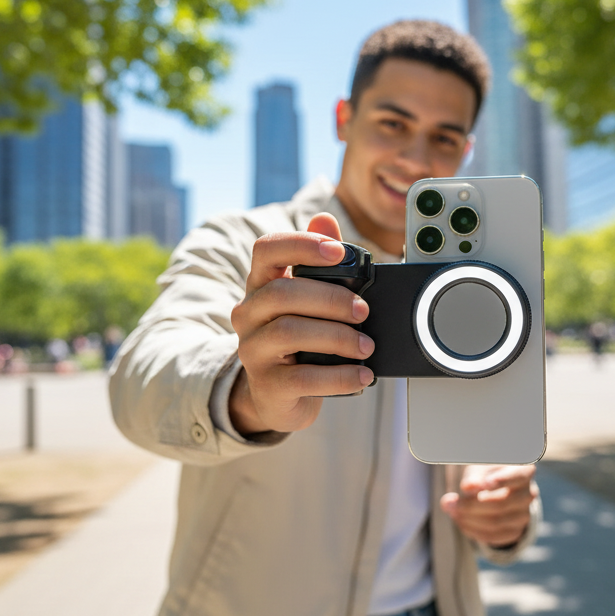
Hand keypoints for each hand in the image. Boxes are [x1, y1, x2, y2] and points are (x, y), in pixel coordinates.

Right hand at [228, 213, 374, 434]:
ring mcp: (253, 350)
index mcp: (260, 285)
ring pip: (290, 332)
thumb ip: (316, 261)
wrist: (276, 397)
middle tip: (363, 311)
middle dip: (331, 299)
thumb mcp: (306, 300)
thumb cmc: (297, 342)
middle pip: (282, 293)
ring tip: (366, 346)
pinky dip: (341, 376)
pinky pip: (304, 377)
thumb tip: (324, 218)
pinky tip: (362, 374)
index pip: (266, 250)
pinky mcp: (267, 385)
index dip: (301, 244)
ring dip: (339, 337)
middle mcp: (248, 314)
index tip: (337, 250)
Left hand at [440, 464, 537, 547]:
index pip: (517, 477)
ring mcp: (524, 515)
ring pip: (496, 522)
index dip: (501, 481)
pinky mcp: (515, 531)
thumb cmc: (486, 473)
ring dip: (469, 519)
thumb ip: (475, 477)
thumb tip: (469, 487)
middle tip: (449, 502)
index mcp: (524, 471)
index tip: (484, 483)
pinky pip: (493, 536)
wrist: (495, 490)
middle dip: (471, 505)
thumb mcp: (480, 469)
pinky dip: (473, 530)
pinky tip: (461, 521)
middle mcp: (529, 494)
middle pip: (501, 503)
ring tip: (452, 510)